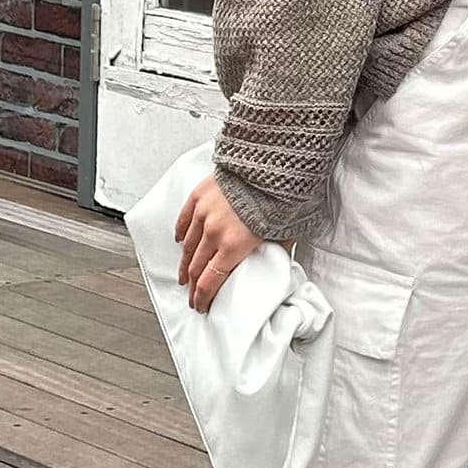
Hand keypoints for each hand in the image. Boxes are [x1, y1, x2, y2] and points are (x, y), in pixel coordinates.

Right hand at [175, 174, 293, 313]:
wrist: (274, 162)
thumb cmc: (284, 195)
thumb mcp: (288, 232)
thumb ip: (278, 251)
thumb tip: (278, 261)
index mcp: (235, 245)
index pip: (211, 281)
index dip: (203, 297)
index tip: (200, 305)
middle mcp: (215, 232)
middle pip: (196, 267)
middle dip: (193, 285)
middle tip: (192, 295)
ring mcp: (204, 213)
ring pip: (187, 246)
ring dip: (185, 263)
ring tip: (184, 274)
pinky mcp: (200, 195)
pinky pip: (184, 220)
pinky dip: (181, 234)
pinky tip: (179, 241)